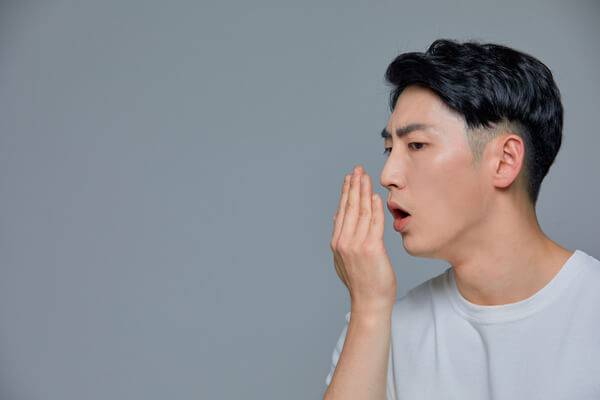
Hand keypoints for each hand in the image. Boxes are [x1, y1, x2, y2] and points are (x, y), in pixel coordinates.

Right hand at [330, 165, 396, 314]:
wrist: (369, 302)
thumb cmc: (361, 282)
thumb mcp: (344, 258)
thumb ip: (341, 237)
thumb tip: (337, 217)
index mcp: (337, 242)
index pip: (342, 211)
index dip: (345, 192)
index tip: (349, 178)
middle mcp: (344, 241)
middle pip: (349, 207)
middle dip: (353, 186)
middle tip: (357, 169)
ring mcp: (356, 245)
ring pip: (361, 212)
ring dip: (363, 192)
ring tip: (366, 177)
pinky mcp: (371, 249)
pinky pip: (374, 223)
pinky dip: (375, 208)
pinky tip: (376, 196)